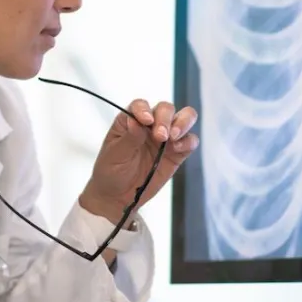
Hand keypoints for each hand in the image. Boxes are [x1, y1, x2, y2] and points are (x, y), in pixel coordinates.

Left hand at [80, 99, 198, 223]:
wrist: (118, 196)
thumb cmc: (111, 171)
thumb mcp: (115, 154)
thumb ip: (129, 138)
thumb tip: (138, 121)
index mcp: (131, 120)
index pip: (141, 105)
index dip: (145, 110)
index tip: (146, 121)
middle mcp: (151, 124)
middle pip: (166, 109)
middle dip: (166, 119)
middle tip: (161, 136)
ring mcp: (166, 138)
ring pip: (184, 118)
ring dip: (183, 123)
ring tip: (174, 137)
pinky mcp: (177, 153)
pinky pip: (190, 141)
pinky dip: (188, 142)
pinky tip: (178, 149)